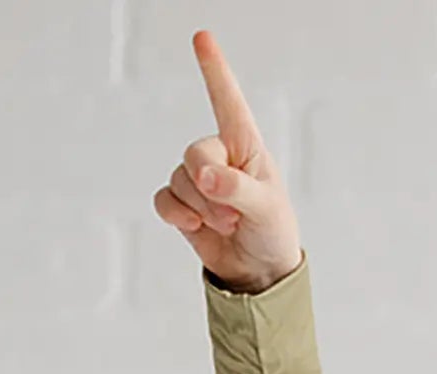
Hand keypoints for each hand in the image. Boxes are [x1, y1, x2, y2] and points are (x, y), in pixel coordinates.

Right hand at [152, 28, 303, 292]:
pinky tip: (195, 226)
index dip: (214, 70)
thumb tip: (205, 176)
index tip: (202, 38)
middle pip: (194, 153)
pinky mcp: (182, 204)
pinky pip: (164, 199)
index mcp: (246, 146)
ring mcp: (198, 179)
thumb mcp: (266, 208)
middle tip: (234, 213)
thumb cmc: (272, 231)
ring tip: (228, 224)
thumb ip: (238, 188)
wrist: (259, 272)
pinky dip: (177, 214)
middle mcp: (219, 156)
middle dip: (210, 187)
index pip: (227, 101)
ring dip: (202, 208)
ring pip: (179, 180)